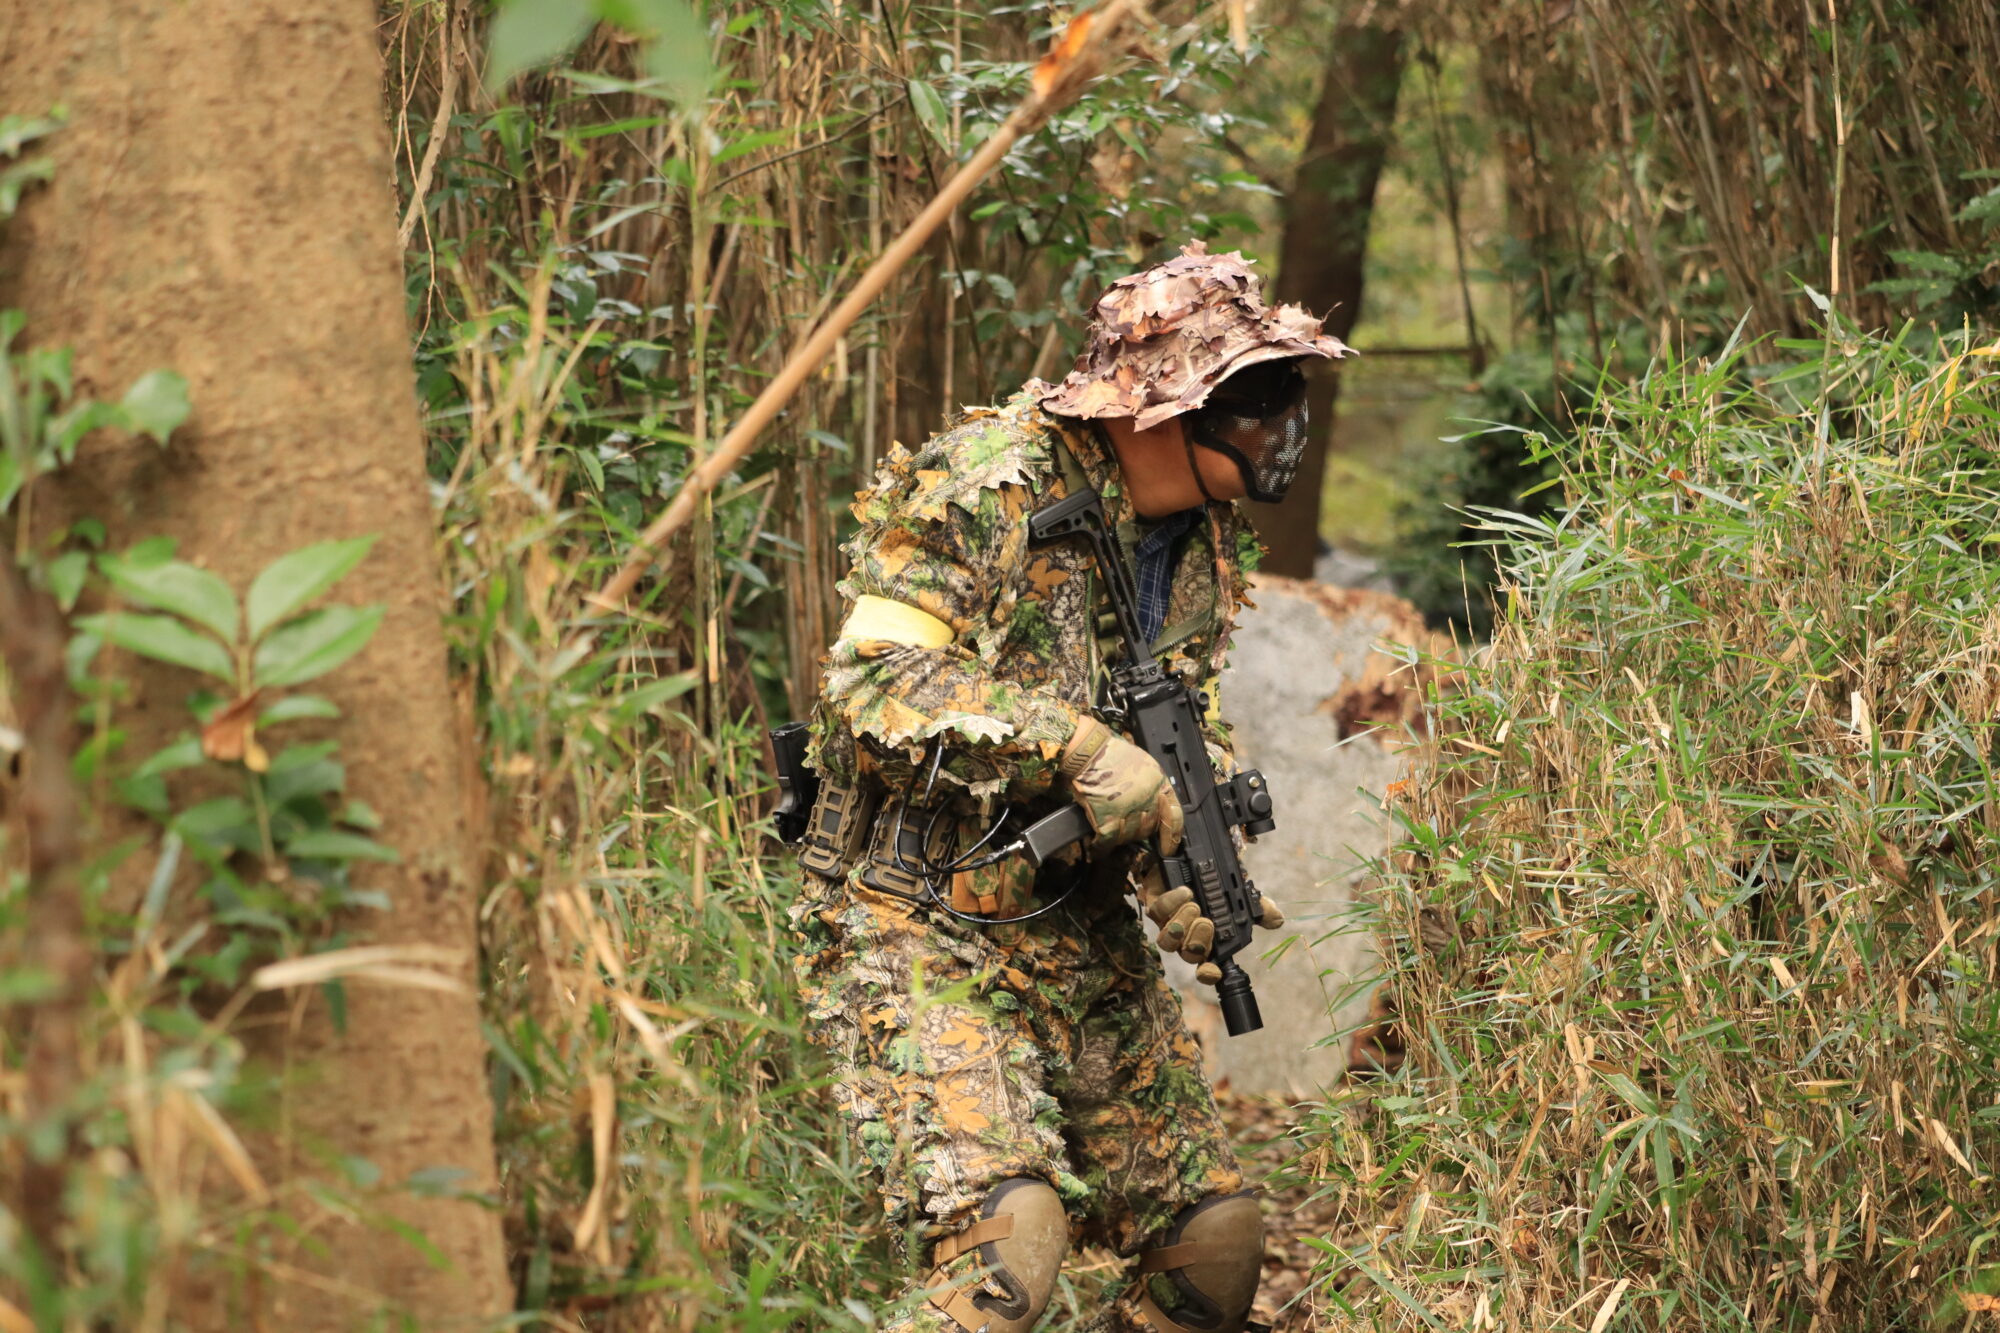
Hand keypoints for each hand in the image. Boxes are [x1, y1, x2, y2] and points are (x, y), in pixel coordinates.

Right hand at [1059, 717, 1183, 851]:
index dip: (1172, 836)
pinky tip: (1097, 847)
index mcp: (1159, 785)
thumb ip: (1151, 786)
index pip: (1174, 817)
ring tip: (1108, 832)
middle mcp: (1148, 800)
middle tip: (1124, 827)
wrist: (1088, 751)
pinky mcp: (1108, 821)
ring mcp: (1129, 812)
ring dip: (1118, 837)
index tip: (1169, 848)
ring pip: (1128, 837)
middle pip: (1148, 828)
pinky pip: (1108, 842)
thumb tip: (1152, 805)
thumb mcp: (1143, 764)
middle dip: (1137, 832)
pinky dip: (1101, 847)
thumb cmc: (1111, 753)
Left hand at [1140, 869, 1285, 983]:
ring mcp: (1169, 923)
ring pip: (1169, 939)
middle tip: (1206, 922)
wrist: (1188, 857)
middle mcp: (1187, 937)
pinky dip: (1171, 903)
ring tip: (1194, 906)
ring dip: (1183, 924)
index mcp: (1209, 941)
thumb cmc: (1214, 882)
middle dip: (1198, 941)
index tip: (1212, 971)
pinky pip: (1158, 912)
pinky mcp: (1155, 906)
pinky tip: (1184, 892)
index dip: (1208, 974)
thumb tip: (1277, 919)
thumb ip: (1259, 908)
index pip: (1207, 968)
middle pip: (1188, 954)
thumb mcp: (1241, 894)